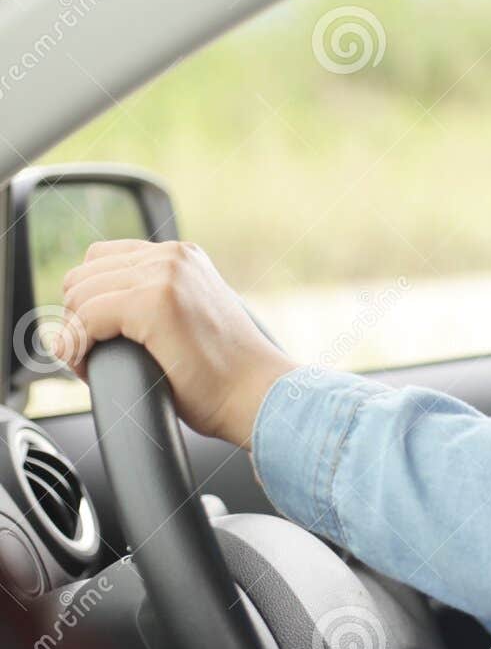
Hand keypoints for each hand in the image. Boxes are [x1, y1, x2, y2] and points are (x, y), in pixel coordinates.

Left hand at [56, 240, 297, 448]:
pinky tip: (89, 365)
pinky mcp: (156, 302)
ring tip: (90, 362)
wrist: (256, 392)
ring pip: (79, 295)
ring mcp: (166, 275)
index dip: (88, 300)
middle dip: (76, 317)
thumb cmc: (224, 370)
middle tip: (91, 354)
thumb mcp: (188, 316)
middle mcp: (173, 256)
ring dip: (75, 333)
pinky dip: (79, 346)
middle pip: (83, 275)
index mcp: (181, 255)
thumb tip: (89, 313)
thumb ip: (152, 299)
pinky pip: (86, 319)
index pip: (101, 259)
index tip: (95, 335)